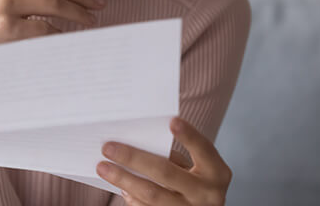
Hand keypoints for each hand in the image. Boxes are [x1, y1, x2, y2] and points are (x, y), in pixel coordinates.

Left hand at [95, 117, 231, 204]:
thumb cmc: (195, 181)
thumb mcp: (195, 168)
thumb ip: (173, 156)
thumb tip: (133, 143)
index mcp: (216, 172)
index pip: (204, 150)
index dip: (190, 136)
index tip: (172, 121)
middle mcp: (208, 194)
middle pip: (166, 173)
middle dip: (133, 158)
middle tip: (108, 147)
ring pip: (152, 194)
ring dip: (123, 179)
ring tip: (102, 167)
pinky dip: (131, 197)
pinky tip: (120, 187)